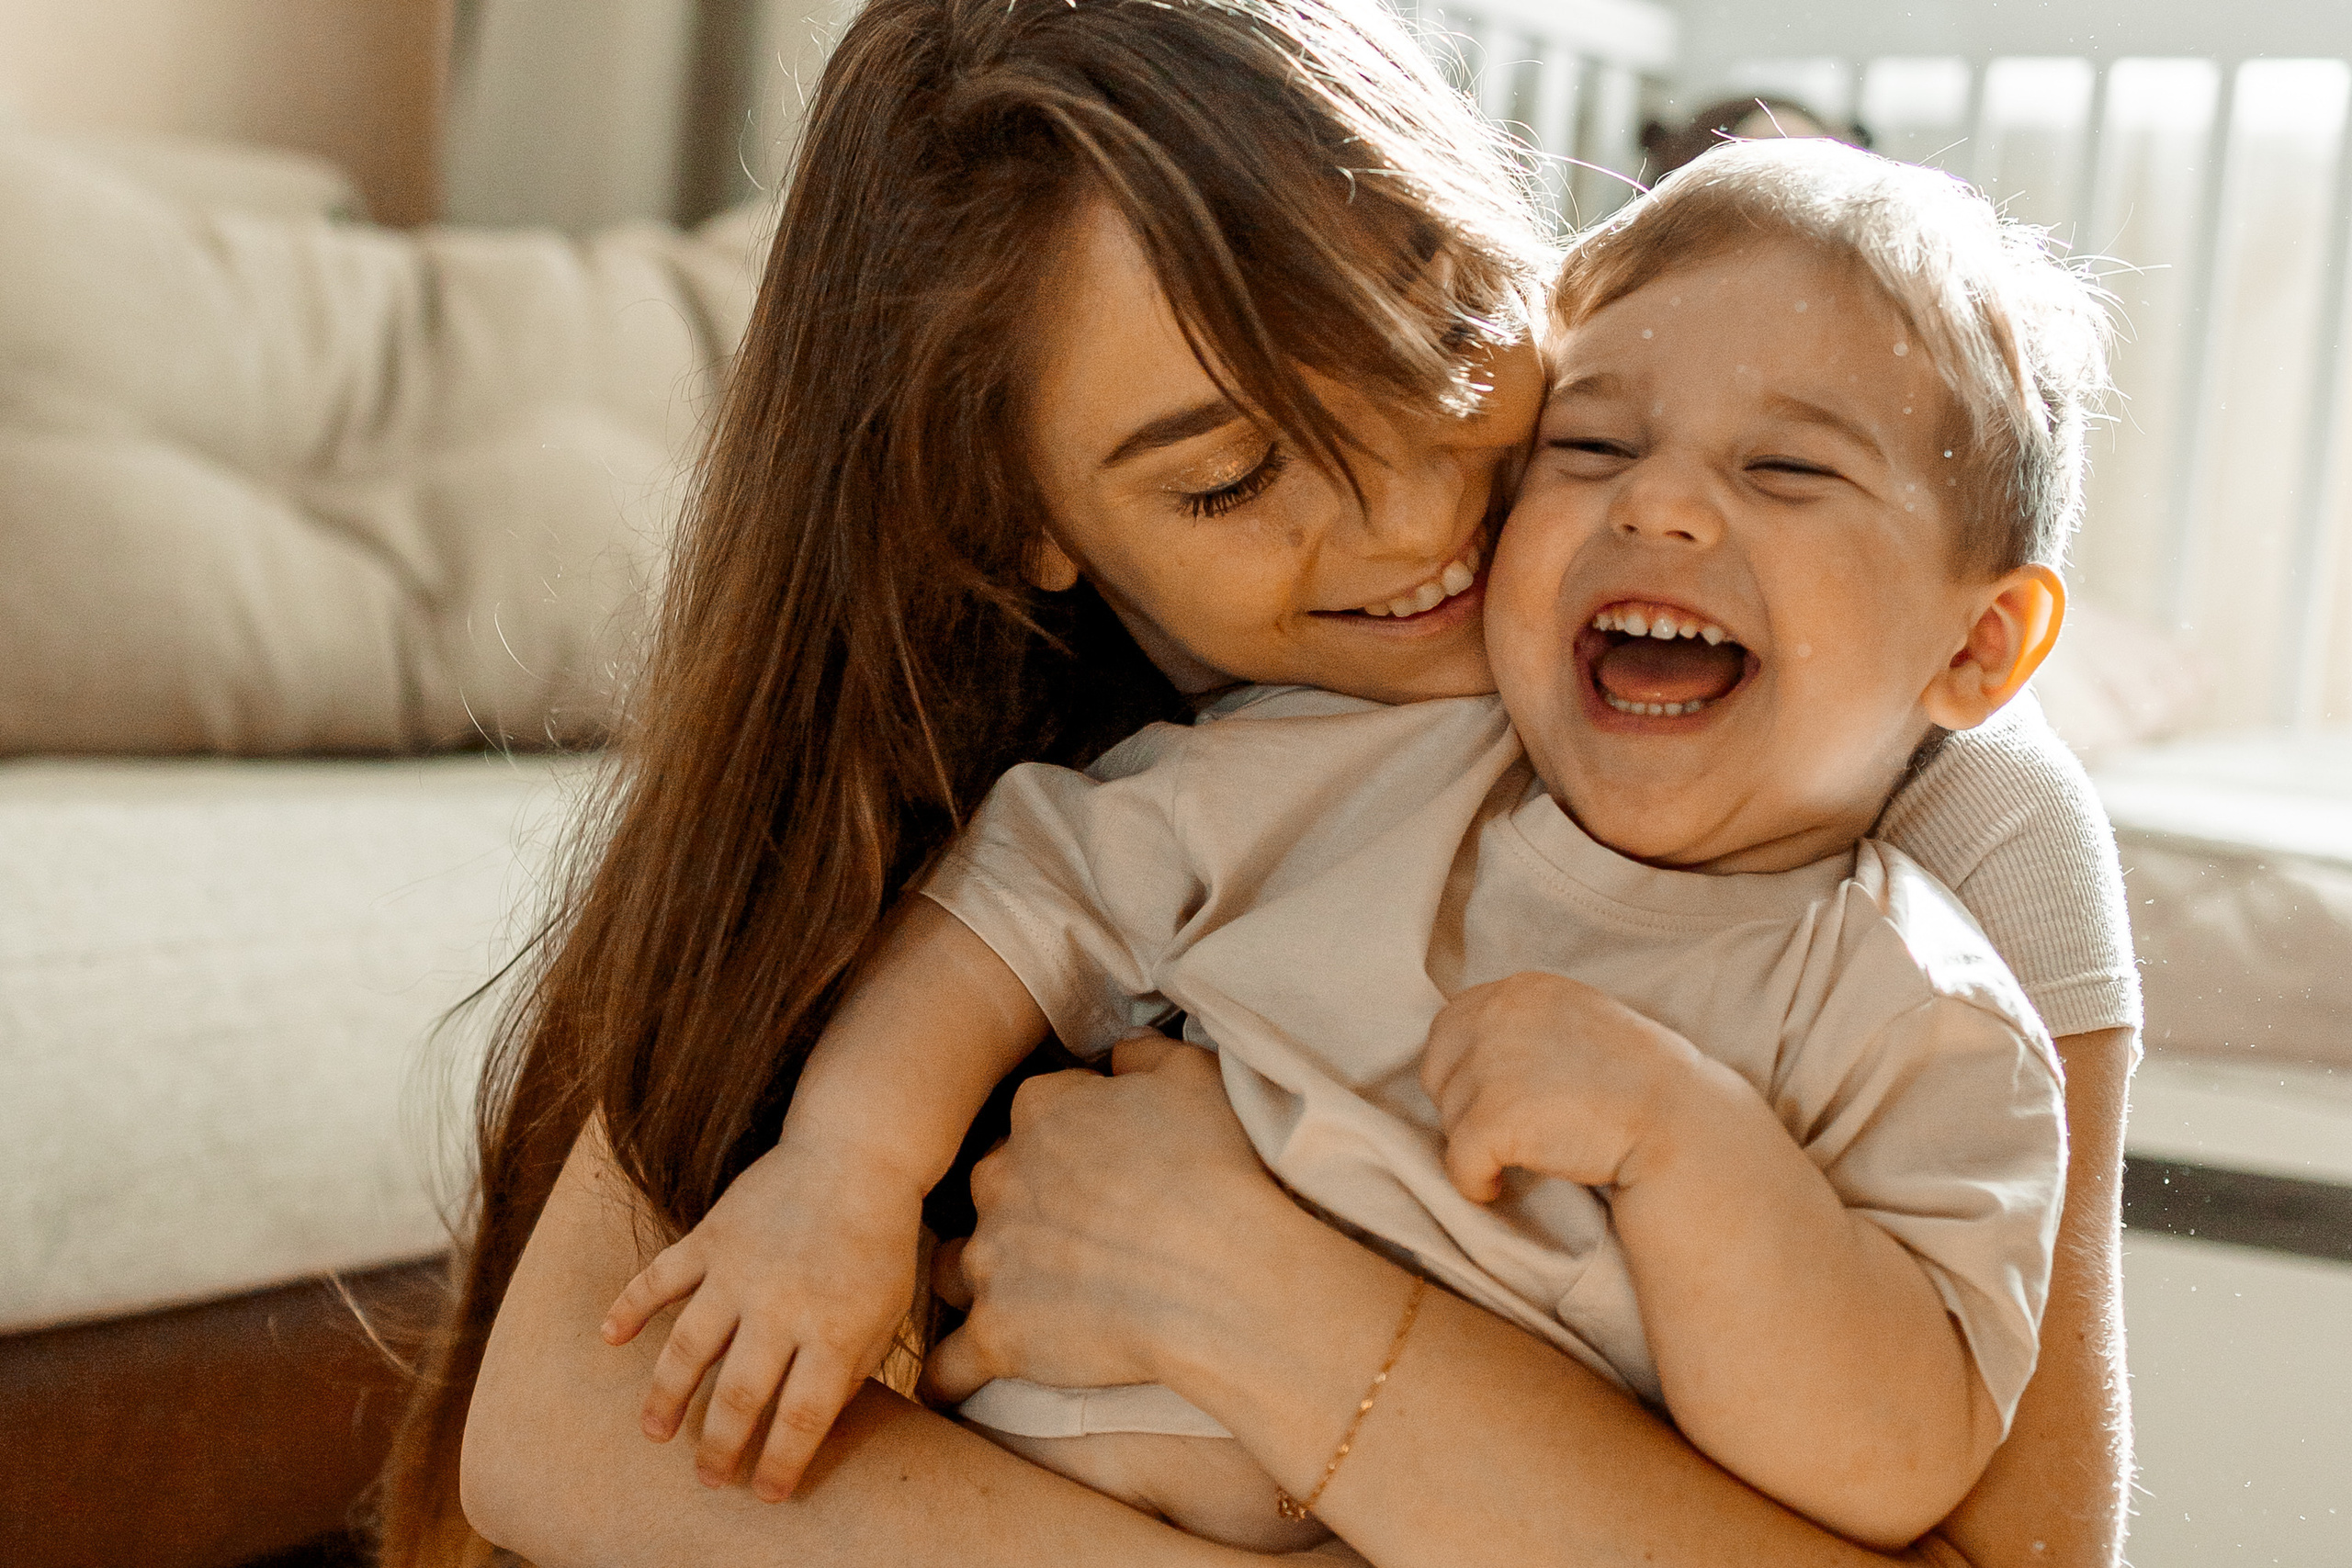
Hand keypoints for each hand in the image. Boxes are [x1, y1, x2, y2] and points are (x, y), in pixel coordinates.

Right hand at [599, 1135, 924, 1500]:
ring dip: (665, 1397)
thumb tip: (809, 1425)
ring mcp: (740, 1270)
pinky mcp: (712, 1236)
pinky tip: (610, 1338)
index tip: (767, 1494)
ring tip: (656, 1433)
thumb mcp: (886, 1311)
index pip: (800, 1418)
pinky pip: (660, 1277)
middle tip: (710, 1477)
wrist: (856, 1154)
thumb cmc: (877, 1242)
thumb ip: (850, 1369)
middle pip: (737, 1396)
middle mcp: (781, 1305)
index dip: (780, 1465)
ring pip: (688, 1348)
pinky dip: (629, 1307)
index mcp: (834, 1329)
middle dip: (719, 1448)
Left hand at [925, 1035, 1281, 1402]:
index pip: (1034, 1113)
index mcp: (1040, 1110)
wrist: (1217, 1271)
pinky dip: (951, 1377)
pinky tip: (956, 1386)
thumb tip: (1120, 1056)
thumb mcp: (1191, 1076)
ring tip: (1014, 1298)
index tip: (1100, 1161)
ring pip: (953, 1268)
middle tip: (1070, 1231)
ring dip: (977, 1280)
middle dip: (1016, 1206)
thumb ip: (1143, 1055)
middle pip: (987, 1187)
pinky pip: (949, 1366)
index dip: (1067, 1138)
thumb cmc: (1214, 1168)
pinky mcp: (996, 1335)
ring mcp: (989, 1260)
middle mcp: (996, 1180)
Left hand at [1420, 972, 1710, 1201]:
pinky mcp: (1494, 1118)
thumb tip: (1466, 1054)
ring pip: (1448, 1119)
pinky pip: (1457, 1163)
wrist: (1680, 1123)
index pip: (1448, 1028)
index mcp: (1520, 989)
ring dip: (1478, 1145)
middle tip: (1512, 1132)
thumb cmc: (1638, 1083)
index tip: (1496, 1101)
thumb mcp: (1576, 1022)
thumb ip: (1522, 1026)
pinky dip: (1474, 1183)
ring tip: (1528, 1152)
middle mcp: (1499, 1016)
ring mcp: (1493, 1065)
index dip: (1464, 1073)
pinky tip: (1500, 1187)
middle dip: (1464, 1107)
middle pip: (1438, 1073)